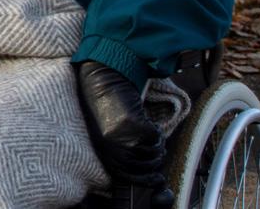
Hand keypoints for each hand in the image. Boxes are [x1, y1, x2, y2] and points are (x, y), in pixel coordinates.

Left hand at [75, 61, 166, 188]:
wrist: (100, 80)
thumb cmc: (103, 106)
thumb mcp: (105, 135)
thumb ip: (119, 154)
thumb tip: (144, 172)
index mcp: (103, 153)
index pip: (127, 177)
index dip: (145, 180)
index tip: (157, 178)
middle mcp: (111, 148)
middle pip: (144, 167)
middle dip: (156, 160)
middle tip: (159, 150)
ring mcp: (122, 137)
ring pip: (152, 153)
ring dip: (158, 145)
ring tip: (154, 135)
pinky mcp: (132, 124)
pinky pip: (154, 137)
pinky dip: (157, 132)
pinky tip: (152, 125)